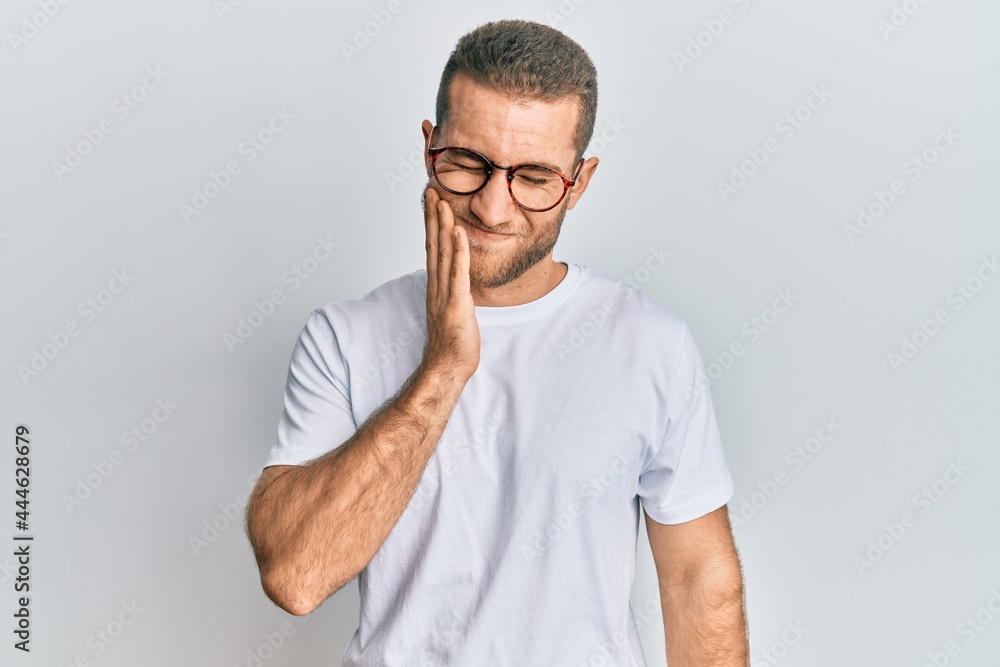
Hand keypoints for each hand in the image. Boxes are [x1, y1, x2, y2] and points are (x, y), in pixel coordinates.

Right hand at [420, 187, 479, 382]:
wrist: (447, 366)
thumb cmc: (452, 341)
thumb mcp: (453, 308)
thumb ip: (452, 289)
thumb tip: (457, 275)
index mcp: (436, 285)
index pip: (432, 247)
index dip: (431, 223)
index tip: (431, 201)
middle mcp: (436, 285)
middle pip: (433, 244)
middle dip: (433, 216)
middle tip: (431, 190)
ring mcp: (444, 293)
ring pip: (442, 253)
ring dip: (442, 225)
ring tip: (442, 201)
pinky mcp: (456, 303)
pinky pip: (457, 273)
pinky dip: (458, 251)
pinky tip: (458, 231)